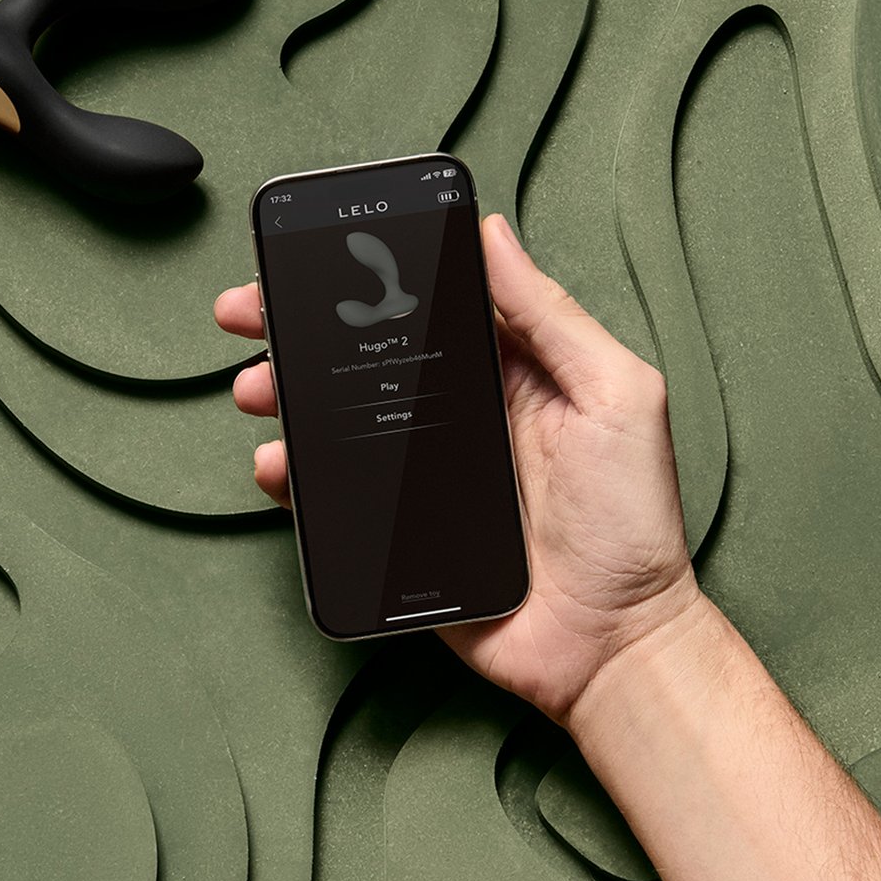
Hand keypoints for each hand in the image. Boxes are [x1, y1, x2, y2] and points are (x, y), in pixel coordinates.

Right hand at [214, 213, 702, 724]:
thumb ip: (552, 316)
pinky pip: (331, 492)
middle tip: (248, 311)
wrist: (610, 645)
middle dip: (296, 326)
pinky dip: (294, 475)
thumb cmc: (631, 523)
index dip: (365, 276)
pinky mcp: (395, 529)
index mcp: (504, 369)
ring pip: (334, 416)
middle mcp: (455, 412)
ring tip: (258, 389)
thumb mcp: (613, 396)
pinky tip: (279, 463)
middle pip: (361, 352)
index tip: (312, 255)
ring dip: (283, 392)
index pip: (422, 302)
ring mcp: (420, 471)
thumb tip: (495, 235)